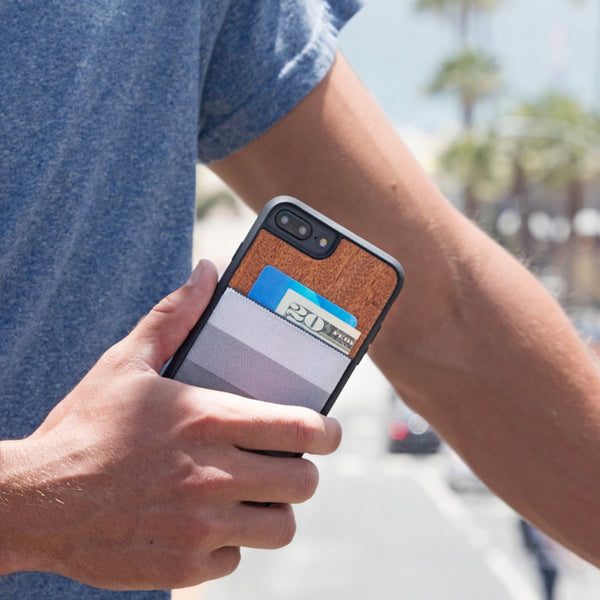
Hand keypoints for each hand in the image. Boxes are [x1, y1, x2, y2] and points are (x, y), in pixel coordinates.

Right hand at [0, 260, 341, 589]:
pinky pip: (235, 558)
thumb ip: (175, 315)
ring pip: (280, 527)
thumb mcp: (127, 362)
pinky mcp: (183, 567)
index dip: (328, 431)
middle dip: (301, 471)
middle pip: (303, 482)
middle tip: (282, 462)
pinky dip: (228, 543)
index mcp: (207, 420)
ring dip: (273, 509)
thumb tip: (206, 272)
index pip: (303, 429)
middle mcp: (211, 475)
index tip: (326, 431)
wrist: (33, 500)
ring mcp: (200, 525)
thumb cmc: (85, 428)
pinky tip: (203, 522)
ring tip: (250, 494)